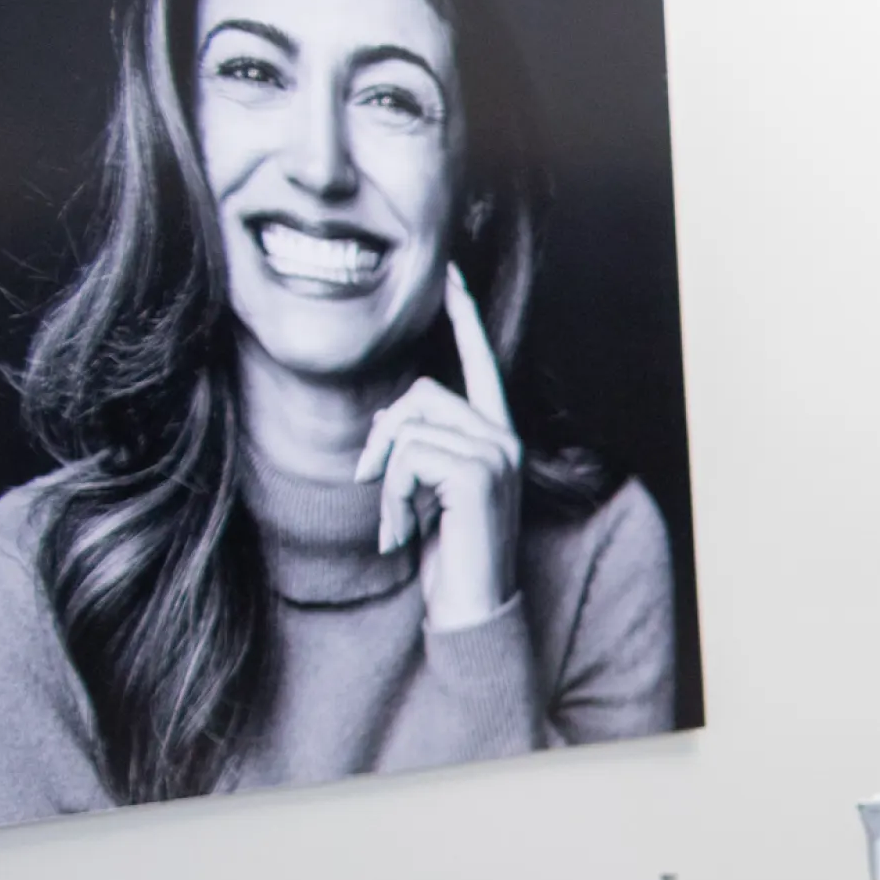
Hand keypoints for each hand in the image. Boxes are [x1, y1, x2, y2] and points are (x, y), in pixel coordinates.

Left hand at [356, 267, 524, 633]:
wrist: (473, 605)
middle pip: (419, 395)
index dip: (463, 317)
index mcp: (496, 434)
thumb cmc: (447, 552)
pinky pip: (407, 458)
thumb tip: (386, 426)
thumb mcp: (428, 489)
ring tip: (394, 523)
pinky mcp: (479, 473)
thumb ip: (419, 446)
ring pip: (407, 428)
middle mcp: (504, 437)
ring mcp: (497, 453)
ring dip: (383, 480)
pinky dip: (391, 496)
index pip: (479, 364)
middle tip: (374, 489)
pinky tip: (401, 532)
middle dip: (381, 440)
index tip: (450, 274)